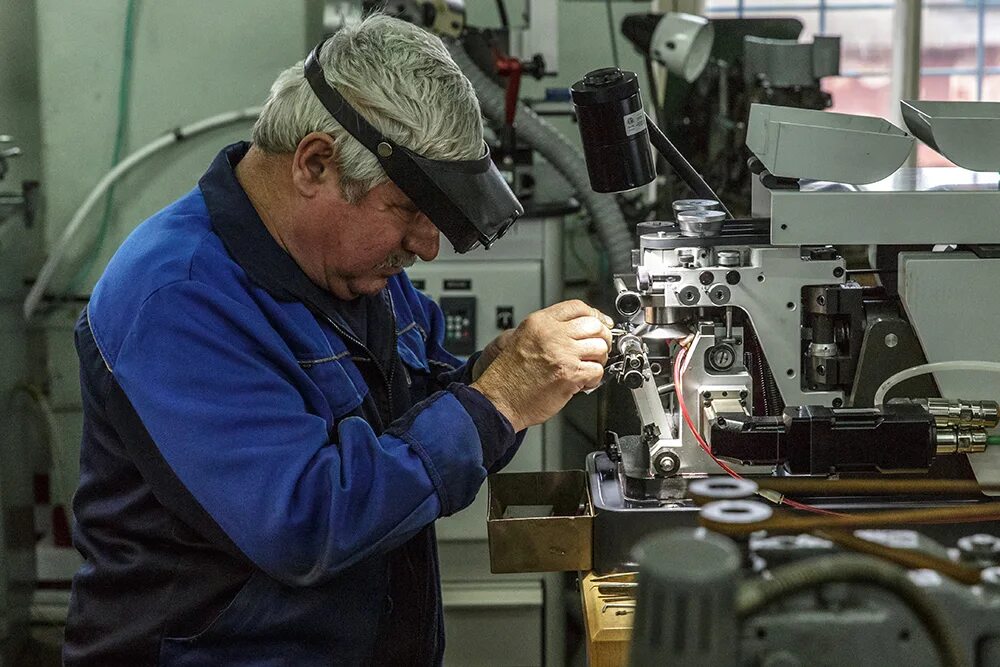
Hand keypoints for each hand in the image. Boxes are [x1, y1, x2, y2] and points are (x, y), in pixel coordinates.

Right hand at [470, 300, 612, 431]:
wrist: (499, 400)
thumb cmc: (508, 376)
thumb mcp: (522, 339)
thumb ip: (548, 331)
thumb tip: (578, 329)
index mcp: (539, 322)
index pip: (577, 307)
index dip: (594, 315)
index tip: (600, 324)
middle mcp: (552, 334)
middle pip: (594, 325)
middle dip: (601, 338)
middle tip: (597, 349)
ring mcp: (562, 354)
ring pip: (600, 347)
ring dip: (599, 359)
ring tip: (588, 367)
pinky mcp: (570, 374)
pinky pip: (597, 370)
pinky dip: (594, 378)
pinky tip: (584, 381)